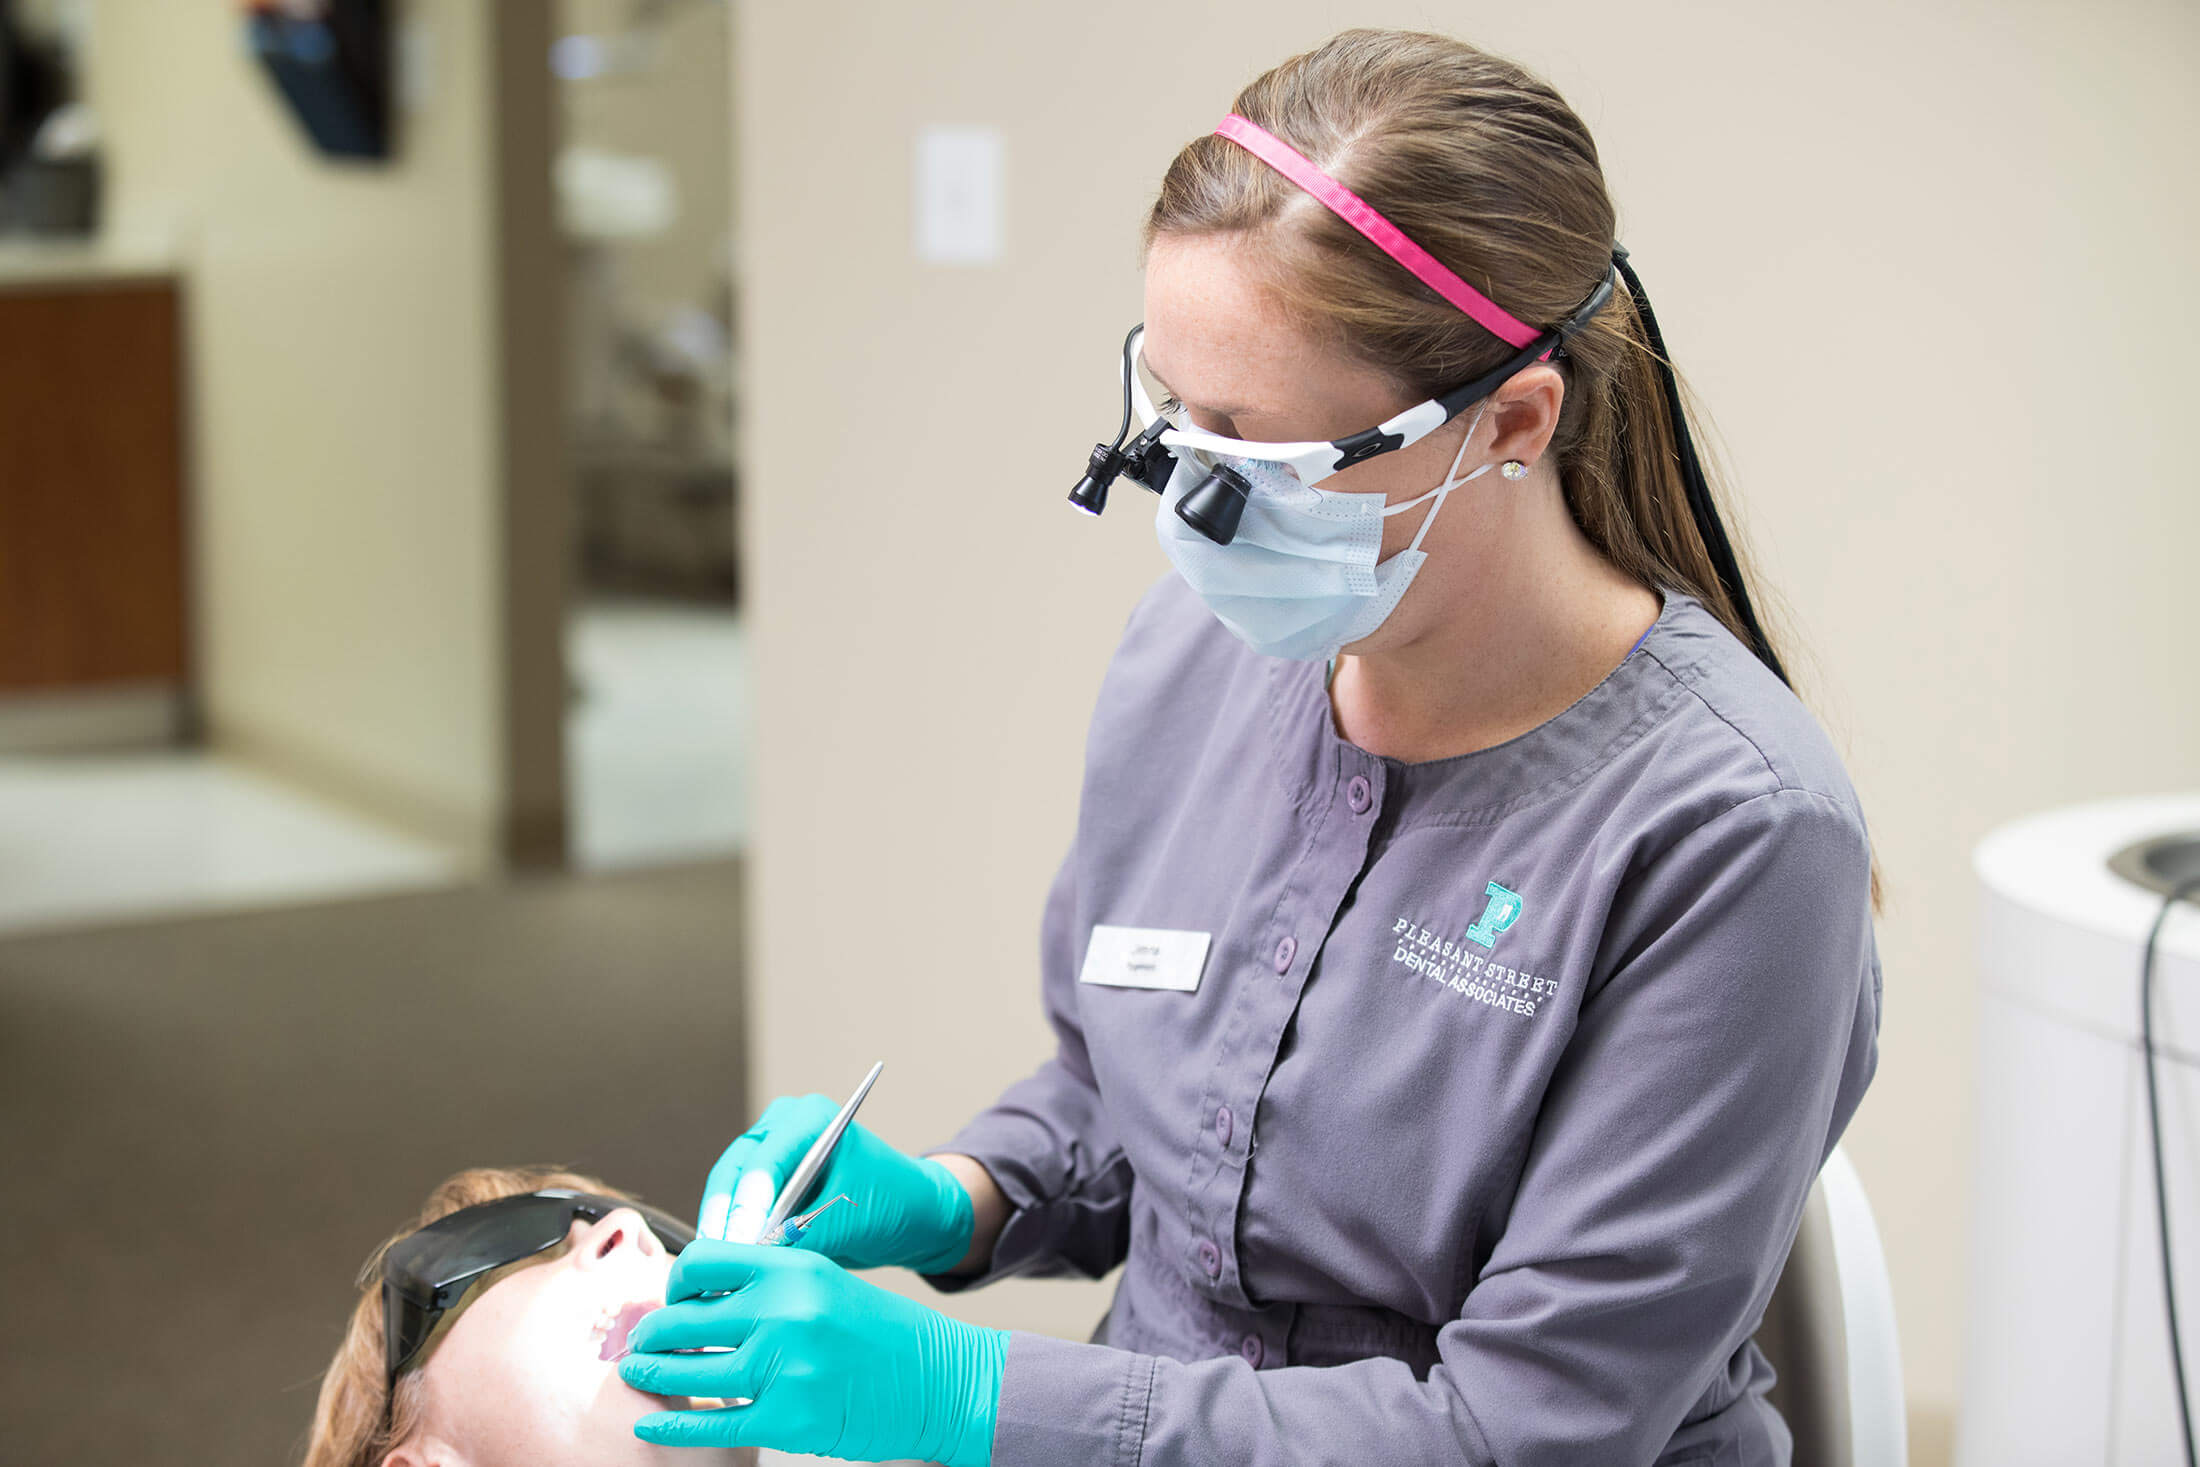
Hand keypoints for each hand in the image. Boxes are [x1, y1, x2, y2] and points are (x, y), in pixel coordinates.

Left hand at [617, 1243, 1005, 1464]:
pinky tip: (651, 1421)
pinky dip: (672, 1423)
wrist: (940, 1381)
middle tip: (638, 1342)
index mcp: (795, 1268)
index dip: (674, 1283)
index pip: (703, 1261)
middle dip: (650, 1333)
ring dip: (652, 1373)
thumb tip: (699, 1299)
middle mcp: (786, 1311)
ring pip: (688, 1369)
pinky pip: (711, 1420)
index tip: (669, 1300)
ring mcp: (785, 1366)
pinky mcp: (788, 1417)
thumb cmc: (883, 1335)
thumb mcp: (827, 1285)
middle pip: (683, 1318)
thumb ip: (770, 1286)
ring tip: (638, 1374)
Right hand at [699, 1093, 973, 1273]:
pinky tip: (724, 1267)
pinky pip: (734, 1207)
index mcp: (811, 1118)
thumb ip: (805, 1234)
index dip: (749, 1202)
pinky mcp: (763, 1184)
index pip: (767, 1158)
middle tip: (719, 1261)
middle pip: (735, 1170)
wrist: (911, 1213)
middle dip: (726, 1217)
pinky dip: (729, 1234)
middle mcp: (782, 1127)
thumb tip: (757, 1256)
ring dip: (720, 1229)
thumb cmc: (892, 1204)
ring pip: (726, 1190)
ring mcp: (769, 1153)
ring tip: (714, 1270)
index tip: (743, 1241)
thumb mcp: (852, 1220)